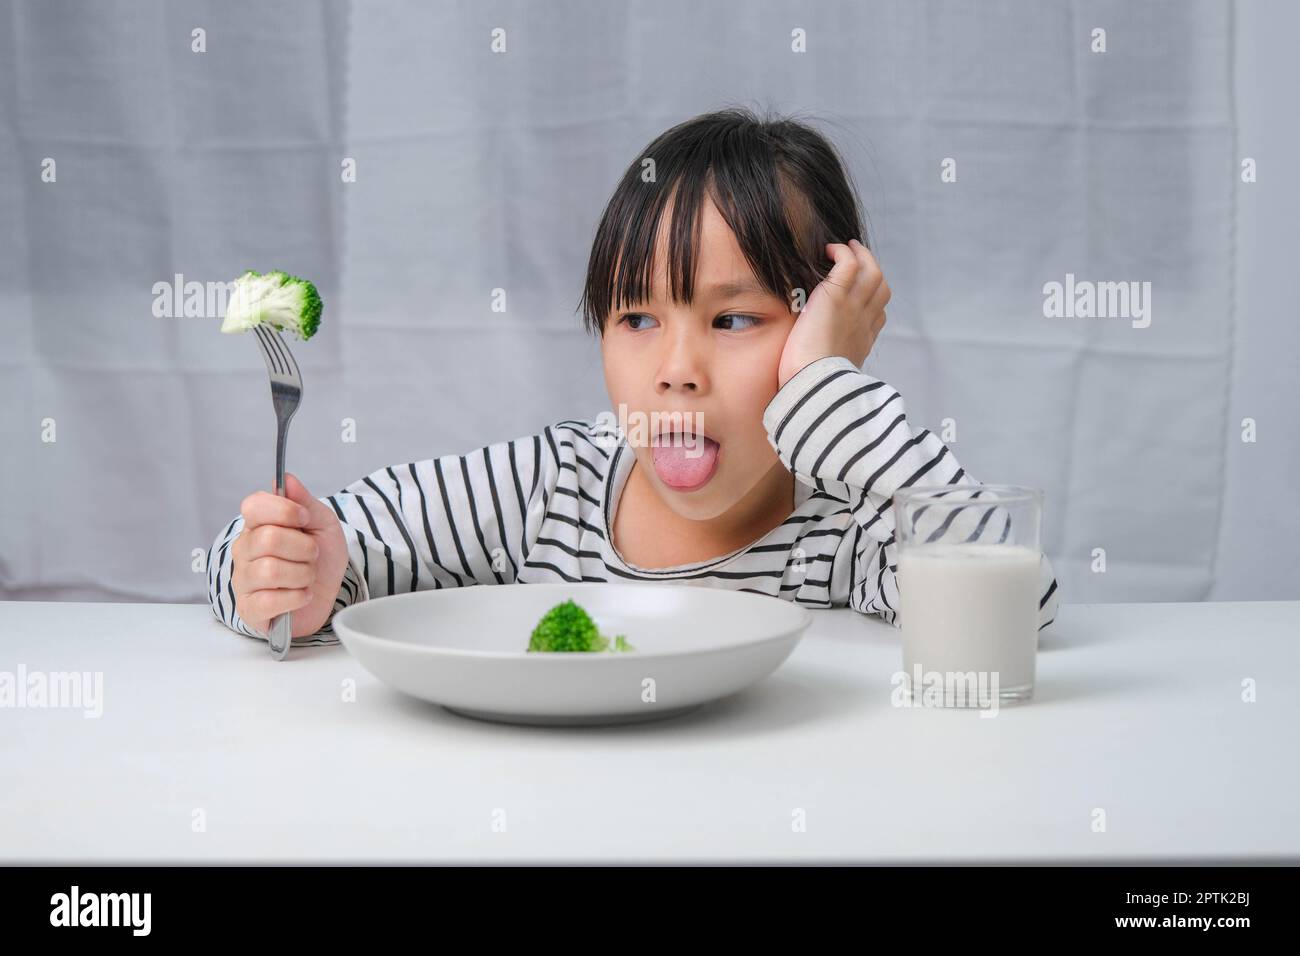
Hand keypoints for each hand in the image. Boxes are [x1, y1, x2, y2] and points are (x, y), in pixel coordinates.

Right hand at [231, 472, 349, 638]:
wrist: (328, 593)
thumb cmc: (321, 557)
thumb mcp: (322, 524)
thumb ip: (304, 502)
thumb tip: (286, 478)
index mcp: (258, 525)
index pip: (253, 506)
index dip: (284, 511)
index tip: (304, 519)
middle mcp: (244, 550)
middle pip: (269, 539)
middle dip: (304, 548)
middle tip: (311, 555)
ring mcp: (244, 580)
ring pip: (271, 570)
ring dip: (302, 574)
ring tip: (307, 576)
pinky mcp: (250, 609)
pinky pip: (269, 600)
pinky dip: (296, 597)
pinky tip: (302, 595)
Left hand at [778, 238, 889, 387]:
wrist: (811, 385)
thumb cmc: (811, 385)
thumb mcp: (828, 374)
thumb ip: (828, 362)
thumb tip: (813, 366)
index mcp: (862, 341)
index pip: (878, 315)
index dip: (872, 300)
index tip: (858, 294)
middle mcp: (864, 322)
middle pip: (882, 289)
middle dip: (872, 270)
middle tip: (856, 258)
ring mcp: (854, 307)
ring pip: (872, 271)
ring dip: (861, 254)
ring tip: (845, 246)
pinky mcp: (836, 296)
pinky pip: (849, 263)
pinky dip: (843, 252)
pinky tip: (829, 250)